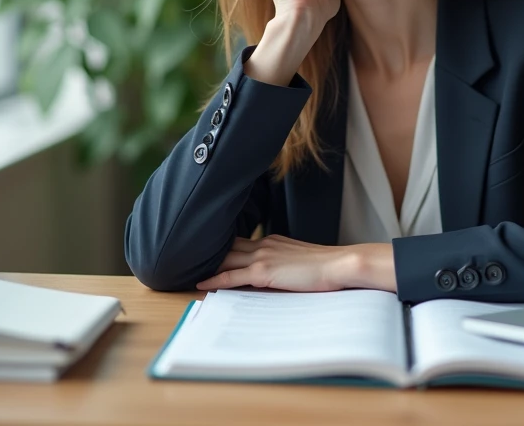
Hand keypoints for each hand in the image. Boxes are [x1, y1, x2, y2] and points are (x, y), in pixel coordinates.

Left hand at [197, 235, 394, 292]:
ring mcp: (263, 256)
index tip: (203, 249)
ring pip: (226, 258)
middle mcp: (264, 244)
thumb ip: (284, 262)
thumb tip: (277, 272)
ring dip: (205, 264)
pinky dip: (215, 278)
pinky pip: (232, 275)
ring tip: (184, 270)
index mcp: (272, 241)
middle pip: (227, 246)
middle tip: (184, 256)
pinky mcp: (264, 271)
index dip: (220, 246)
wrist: (339, 264)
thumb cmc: (326, 266)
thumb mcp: (300, 259)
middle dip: (206, 251)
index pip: (240, 242)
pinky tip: (201, 283)